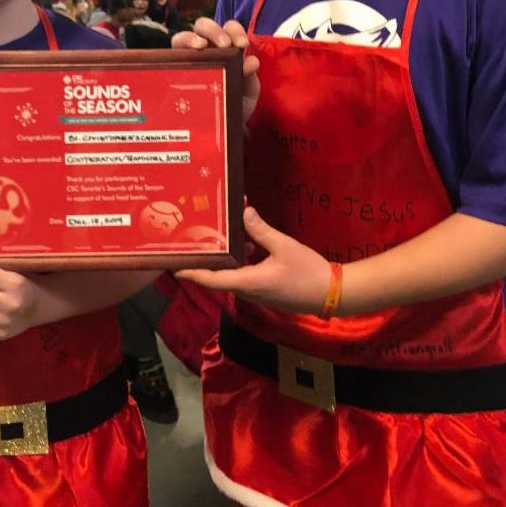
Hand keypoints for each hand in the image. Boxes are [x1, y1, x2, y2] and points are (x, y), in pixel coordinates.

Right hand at [172, 18, 259, 122]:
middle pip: (203, 25)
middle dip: (214, 30)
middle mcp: (206, 48)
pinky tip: (187, 58)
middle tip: (225, 45)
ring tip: (201, 46)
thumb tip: (251, 61)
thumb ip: (251, 77)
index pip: (228, 27)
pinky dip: (179, 52)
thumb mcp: (248, 91)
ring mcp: (188, 58)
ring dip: (192, 37)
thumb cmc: (237, 103)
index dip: (235, 30)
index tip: (242, 45)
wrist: (225, 127)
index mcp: (227, 47)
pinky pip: (172, 56)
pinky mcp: (176, 70)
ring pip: (183, 36)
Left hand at [178, 206, 331, 315]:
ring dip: (225, 259)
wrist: (331, 294)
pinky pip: (245, 275)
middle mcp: (247, 290)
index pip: (211, 280)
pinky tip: (248, 242)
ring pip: (232, 276)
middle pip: (218, 278)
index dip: (191, 273)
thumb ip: (261, 230)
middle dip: (204, 262)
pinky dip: (241, 261)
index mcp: (248, 282)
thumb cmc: (307, 271)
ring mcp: (257, 292)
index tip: (173, 266)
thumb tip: (243, 213)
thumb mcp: (284, 246)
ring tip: (216, 237)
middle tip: (191, 244)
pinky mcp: (265, 290)